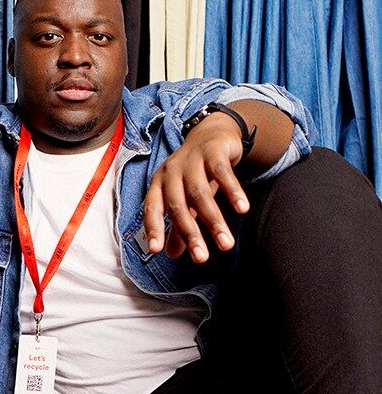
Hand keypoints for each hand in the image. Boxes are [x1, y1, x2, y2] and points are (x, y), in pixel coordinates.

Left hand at [143, 113, 249, 262]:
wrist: (212, 134)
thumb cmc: (194, 173)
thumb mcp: (184, 198)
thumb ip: (178, 225)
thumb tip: (170, 255)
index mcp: (160, 183)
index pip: (152, 207)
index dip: (153, 227)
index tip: (155, 250)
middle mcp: (172, 171)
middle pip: (178, 205)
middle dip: (190, 233)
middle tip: (202, 259)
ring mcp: (191, 159)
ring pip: (200, 193)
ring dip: (213, 220)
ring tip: (227, 244)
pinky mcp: (212, 150)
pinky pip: (222, 172)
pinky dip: (232, 191)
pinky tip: (242, 209)